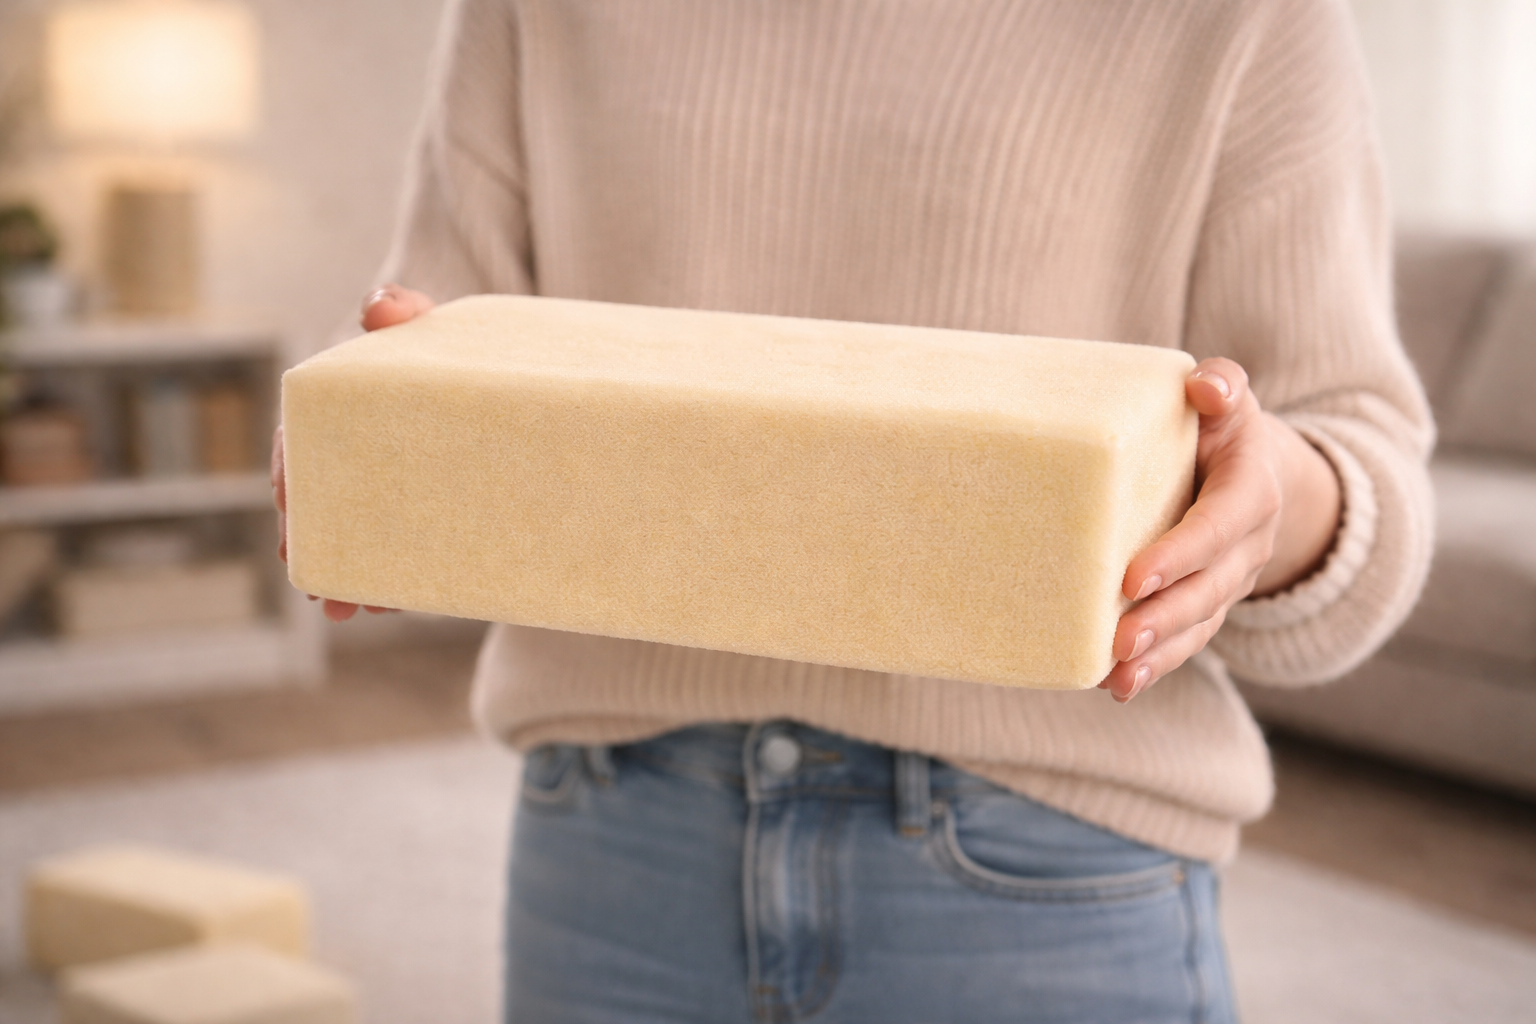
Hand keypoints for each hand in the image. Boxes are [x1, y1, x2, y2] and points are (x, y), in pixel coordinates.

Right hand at [272, 284, 437, 621]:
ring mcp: (383, 480)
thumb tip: (380, 309)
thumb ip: (400, 309)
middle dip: (317, 546)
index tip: (288, 512)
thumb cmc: (438, 337)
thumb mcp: (422, 319)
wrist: (485, 354)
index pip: (298, 443)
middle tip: (323, 586)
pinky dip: (393, 572)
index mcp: (335, 405)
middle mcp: (350, 449)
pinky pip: (398, 540)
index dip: (289, 480)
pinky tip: (395, 603)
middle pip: (321, 502)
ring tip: (359, 610)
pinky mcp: (421, 502)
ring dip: (351, 573)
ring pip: (356, 530)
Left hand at [1099, 357, 1341, 701]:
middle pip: (1209, 589)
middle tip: (1121, 638)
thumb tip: (1204, 386)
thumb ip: (1221, 386)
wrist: (1251, 471)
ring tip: (1120, 674)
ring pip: (1200, 625)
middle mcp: (1246, 546)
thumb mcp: (1228, 400)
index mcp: (1250, 492)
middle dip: (1166, 617)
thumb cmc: (1219, 428)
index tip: (1135, 576)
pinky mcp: (1206, 606)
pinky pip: (1187, 643)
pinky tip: (1117, 687)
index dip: (1182, 553)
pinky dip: (1156, 667)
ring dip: (1160, 653)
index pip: (1218, 527)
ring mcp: (1228, 582)